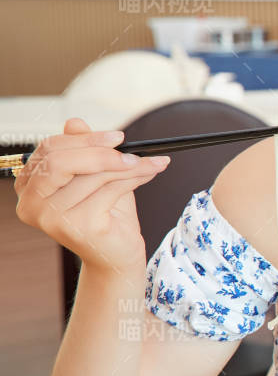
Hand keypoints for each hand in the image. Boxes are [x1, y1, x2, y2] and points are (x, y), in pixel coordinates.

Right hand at [13, 118, 167, 274]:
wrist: (118, 253)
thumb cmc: (105, 213)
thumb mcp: (95, 176)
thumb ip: (83, 151)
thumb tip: (74, 122)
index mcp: (28, 187)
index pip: (49, 151)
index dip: (84, 140)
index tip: (117, 136)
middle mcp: (31, 203)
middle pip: (61, 161)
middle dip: (101, 151)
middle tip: (132, 150)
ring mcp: (51, 217)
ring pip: (91, 175)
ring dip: (127, 165)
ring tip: (151, 163)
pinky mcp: (76, 226)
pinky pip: (109, 190)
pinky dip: (134, 178)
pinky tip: (149, 174)